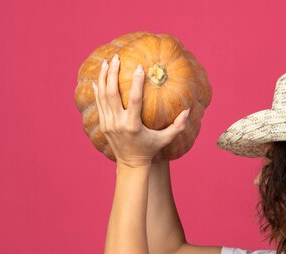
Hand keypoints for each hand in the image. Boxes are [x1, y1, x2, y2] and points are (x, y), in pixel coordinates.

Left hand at [91, 53, 189, 168]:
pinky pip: (98, 104)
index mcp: (133, 126)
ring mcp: (108, 124)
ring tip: (107, 63)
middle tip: (117, 58)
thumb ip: (177, 126)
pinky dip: (98, 90)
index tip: (139, 67)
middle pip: (112, 93)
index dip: (137, 83)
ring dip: (104, 78)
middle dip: (113, 74)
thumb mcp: (165, 139)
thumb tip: (188, 111)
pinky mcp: (103, 125)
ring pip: (103, 96)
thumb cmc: (150, 149)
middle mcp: (118, 123)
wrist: (130, 163)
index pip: (134, 100)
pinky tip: (99, 78)